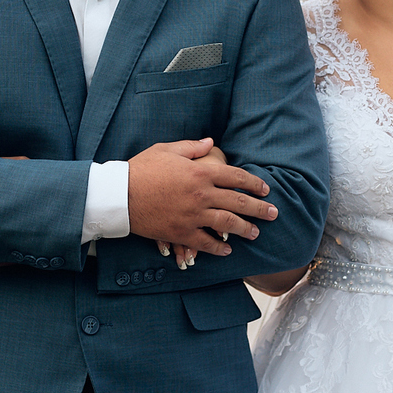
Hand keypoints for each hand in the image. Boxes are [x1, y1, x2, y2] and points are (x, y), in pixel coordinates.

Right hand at [130, 138, 275, 257]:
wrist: (118, 194)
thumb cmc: (141, 168)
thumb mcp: (166, 150)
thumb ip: (192, 148)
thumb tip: (210, 143)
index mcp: (200, 171)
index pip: (235, 177)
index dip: (253, 183)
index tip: (265, 189)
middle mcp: (201, 194)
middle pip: (238, 202)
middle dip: (260, 209)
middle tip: (274, 213)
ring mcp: (192, 216)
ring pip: (227, 225)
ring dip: (246, 229)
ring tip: (257, 232)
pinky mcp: (180, 233)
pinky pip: (206, 243)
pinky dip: (219, 247)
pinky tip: (228, 249)